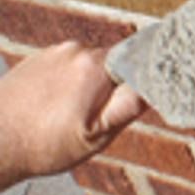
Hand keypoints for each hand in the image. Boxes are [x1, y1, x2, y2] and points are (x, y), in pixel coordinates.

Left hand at [0, 41, 144, 189]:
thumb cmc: (42, 145)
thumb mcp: (96, 136)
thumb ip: (129, 106)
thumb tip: (155, 84)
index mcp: (96, 65)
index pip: (139, 60)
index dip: (142, 80)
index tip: (134, 100)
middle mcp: (76, 49)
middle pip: (114, 62)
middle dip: (112, 86)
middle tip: (97, 116)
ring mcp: (55, 51)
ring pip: (91, 64)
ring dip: (90, 84)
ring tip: (71, 114)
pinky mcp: (39, 57)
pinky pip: (69, 65)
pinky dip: (69, 83)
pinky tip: (55, 106)